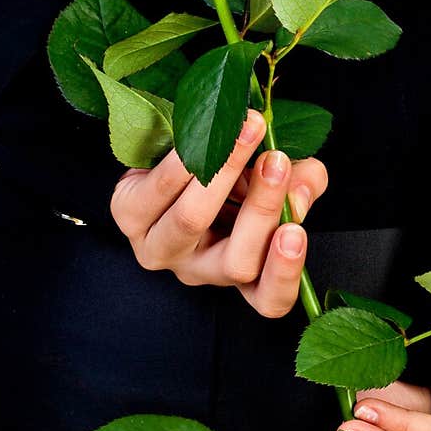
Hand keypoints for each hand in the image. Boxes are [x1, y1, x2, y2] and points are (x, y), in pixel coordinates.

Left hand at [109, 109, 327, 317]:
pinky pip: (159, 189)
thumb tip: (303, 182)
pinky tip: (205, 132)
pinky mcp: (128, 216)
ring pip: (191, 221)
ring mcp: (160, 249)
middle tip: (276, 162)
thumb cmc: (232, 177)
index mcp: (242, 269)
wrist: (172, 152)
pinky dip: (186, 158)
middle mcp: (200, 270)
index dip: (284, 273)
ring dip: (222, 172)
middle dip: (261, 208)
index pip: (268, 298)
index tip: (295, 233)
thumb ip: (302, 183)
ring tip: (245, 133)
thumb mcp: (277, 180)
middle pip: (235, 262)